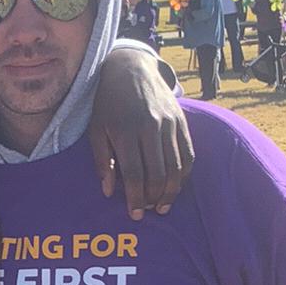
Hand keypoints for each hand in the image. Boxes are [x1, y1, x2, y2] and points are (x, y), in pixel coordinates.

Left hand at [90, 43, 193, 218]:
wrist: (130, 69)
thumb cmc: (108, 104)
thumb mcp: (96, 130)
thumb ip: (102, 161)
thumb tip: (109, 192)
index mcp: (125, 131)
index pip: (135, 174)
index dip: (136, 199)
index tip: (135, 215)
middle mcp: (150, 127)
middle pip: (158, 174)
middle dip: (154, 198)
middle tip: (148, 210)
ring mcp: (169, 123)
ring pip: (176, 167)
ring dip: (171, 191)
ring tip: (163, 205)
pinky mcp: (181, 121)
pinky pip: (188, 153)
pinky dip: (185, 174)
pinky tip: (176, 185)